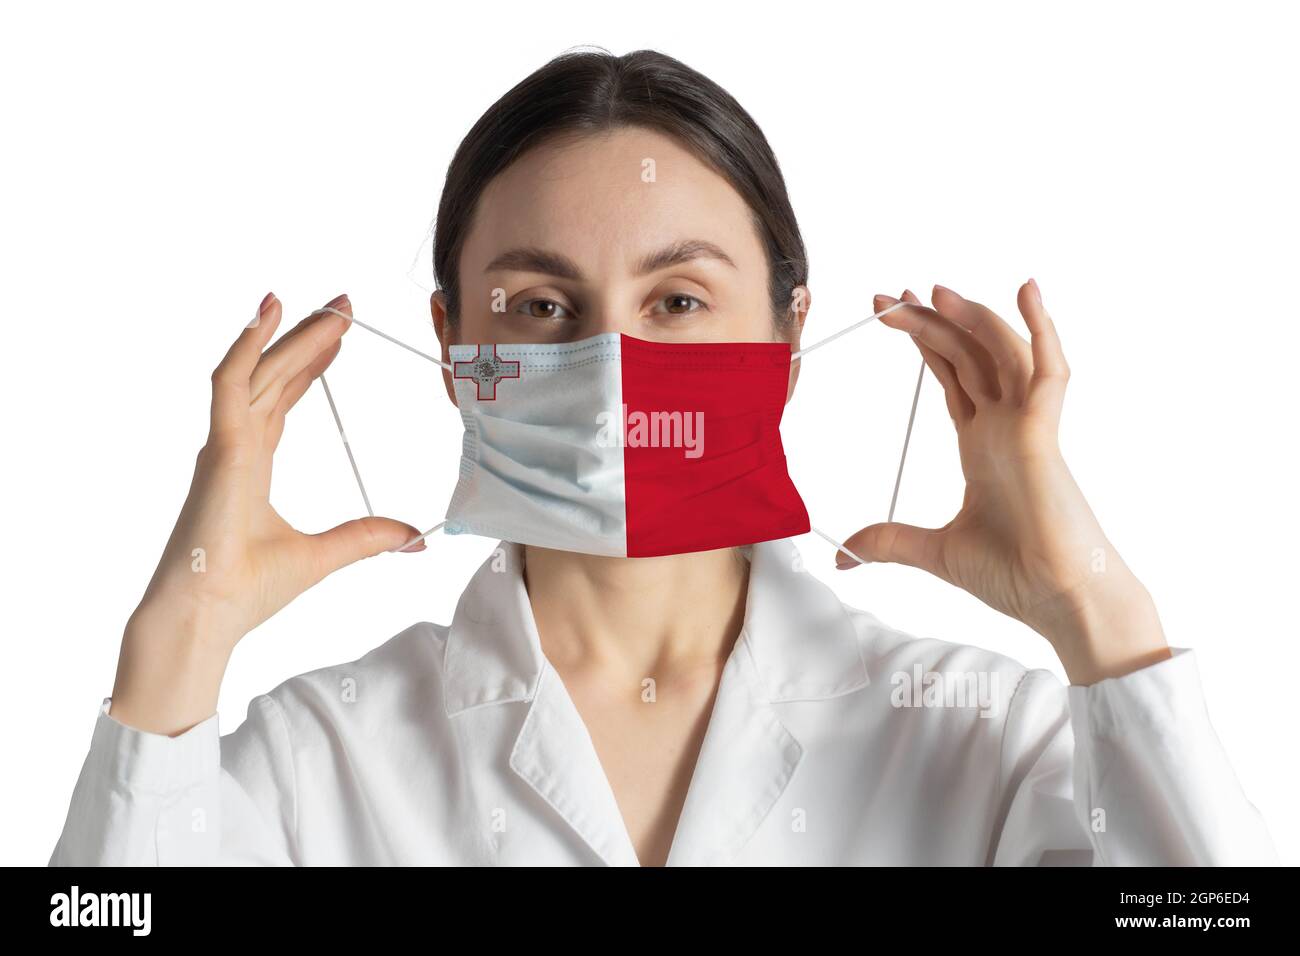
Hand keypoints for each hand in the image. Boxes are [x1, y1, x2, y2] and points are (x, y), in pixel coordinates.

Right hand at [111, 292, 424, 733]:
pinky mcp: (219, 450)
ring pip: (259, 370)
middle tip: (345, 305)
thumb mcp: (323, 557)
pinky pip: (230, 384)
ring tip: (327, 304)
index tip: (340, 339)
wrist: (204, 618)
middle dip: (308, 337)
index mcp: (251, 465)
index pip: (282, 400)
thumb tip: (414, 537)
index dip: (310, 366)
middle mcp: (235, 446)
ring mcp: (224, 445)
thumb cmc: (245, 591)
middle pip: (275, 375)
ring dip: (291, 333)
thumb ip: (366, 538)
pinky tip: (268, 313)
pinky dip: (247, 345)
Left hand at [840, 281, 1169, 684]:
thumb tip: (842, 556)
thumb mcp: (934, 552)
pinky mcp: (1046, 434)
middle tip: (887, 295)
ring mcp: (1028, 425)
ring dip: (970, 316)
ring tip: (932, 289)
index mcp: (982, 444)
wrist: (1058, 601)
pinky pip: (1049, 370)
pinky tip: (1026, 290)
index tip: (885, 312)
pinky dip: (1041, 328)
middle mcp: (1005, 425)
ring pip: (1001, 351)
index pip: (951, 374)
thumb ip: (889, 543)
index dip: (922, 341)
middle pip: (968, 353)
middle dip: (929, 320)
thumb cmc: (1014, 574)